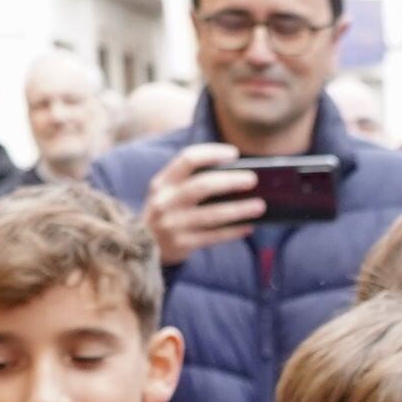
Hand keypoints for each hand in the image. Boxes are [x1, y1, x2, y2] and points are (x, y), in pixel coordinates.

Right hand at [144, 142, 264, 265]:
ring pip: (212, 214)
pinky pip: (214, 236)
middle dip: (231, 181)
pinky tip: (248, 226)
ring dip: (239, 209)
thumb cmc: (166, 212)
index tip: (234, 154)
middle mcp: (165, 201)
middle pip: (203, 185)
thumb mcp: (168, 192)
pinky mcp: (182, 244)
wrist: (142, 248)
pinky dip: (233, 231)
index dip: (212, 153)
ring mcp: (172, 224)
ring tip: (260, 206)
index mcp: (162, 182)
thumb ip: (191, 180)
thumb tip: (236, 173)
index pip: (188, 159)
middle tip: (253, 179)